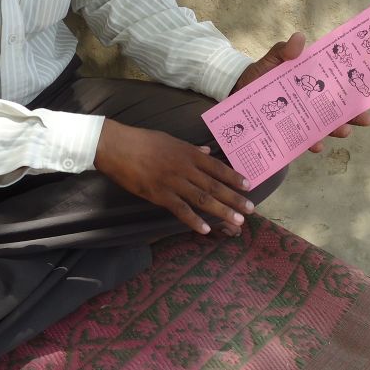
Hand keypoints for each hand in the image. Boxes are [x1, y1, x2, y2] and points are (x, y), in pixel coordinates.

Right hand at [94, 118, 253, 234]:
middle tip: (251, 210)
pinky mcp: (158, 195)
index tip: (249, 186)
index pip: (217, 167)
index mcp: (189, 153)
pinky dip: (193, 220)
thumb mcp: (171, 140)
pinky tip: (205, 229)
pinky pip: (180, 209)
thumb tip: (208, 151)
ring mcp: (173, 183)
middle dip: (234, 198)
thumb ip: (191, 148)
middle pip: (214, 185)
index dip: (234, 177)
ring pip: (202, 199)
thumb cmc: (144, 141)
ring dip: (221, 211)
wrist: (118, 147)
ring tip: (236, 221)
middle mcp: (186, 168)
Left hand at [231, 32, 369, 152]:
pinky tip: (317, 145)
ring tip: (345, 131)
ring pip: (325, 125)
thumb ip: (283, 51)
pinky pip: (304, 140)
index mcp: (312, 81)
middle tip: (368, 118)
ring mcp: (302, 118)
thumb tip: (299, 38)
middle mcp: (311, 101)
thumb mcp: (271, 61)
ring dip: (337, 129)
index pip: (337, 83)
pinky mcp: (290, 133)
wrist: (235, 95)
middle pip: (338, 108)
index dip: (354, 87)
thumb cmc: (257, 75)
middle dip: (354, 114)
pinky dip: (311, 142)